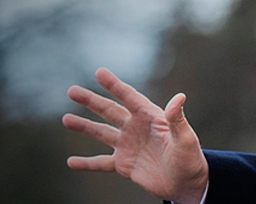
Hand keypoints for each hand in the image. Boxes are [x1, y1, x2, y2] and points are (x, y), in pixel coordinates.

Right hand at [63, 68, 208, 203]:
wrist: (186, 183)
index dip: (115, 85)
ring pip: (101, 133)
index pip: (130, 97)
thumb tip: (179, 97)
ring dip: (84, 126)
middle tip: (72, 91)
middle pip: (110, 111)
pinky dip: (86, 163)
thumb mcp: (184, 138)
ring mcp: (128, 145)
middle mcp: (136, 128)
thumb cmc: (190, 158)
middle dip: (91, 101)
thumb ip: (177, 119)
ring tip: (66, 119)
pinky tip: (71, 162)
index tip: (100, 72)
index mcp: (151, 117)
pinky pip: (101, 163)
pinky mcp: (124, 164)